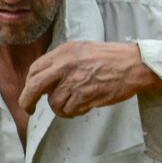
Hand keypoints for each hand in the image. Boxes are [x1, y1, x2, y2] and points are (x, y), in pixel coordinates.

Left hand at [18, 40, 155, 117]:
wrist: (134, 64)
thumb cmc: (111, 58)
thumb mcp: (82, 50)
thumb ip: (62, 62)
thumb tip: (45, 80)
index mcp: (64, 52)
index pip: (35, 68)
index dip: (29, 83)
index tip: (30, 92)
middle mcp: (66, 65)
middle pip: (34, 87)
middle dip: (27, 101)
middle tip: (29, 109)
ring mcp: (75, 81)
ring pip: (54, 103)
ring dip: (61, 108)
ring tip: (74, 104)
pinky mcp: (85, 95)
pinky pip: (69, 110)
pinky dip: (73, 112)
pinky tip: (84, 106)